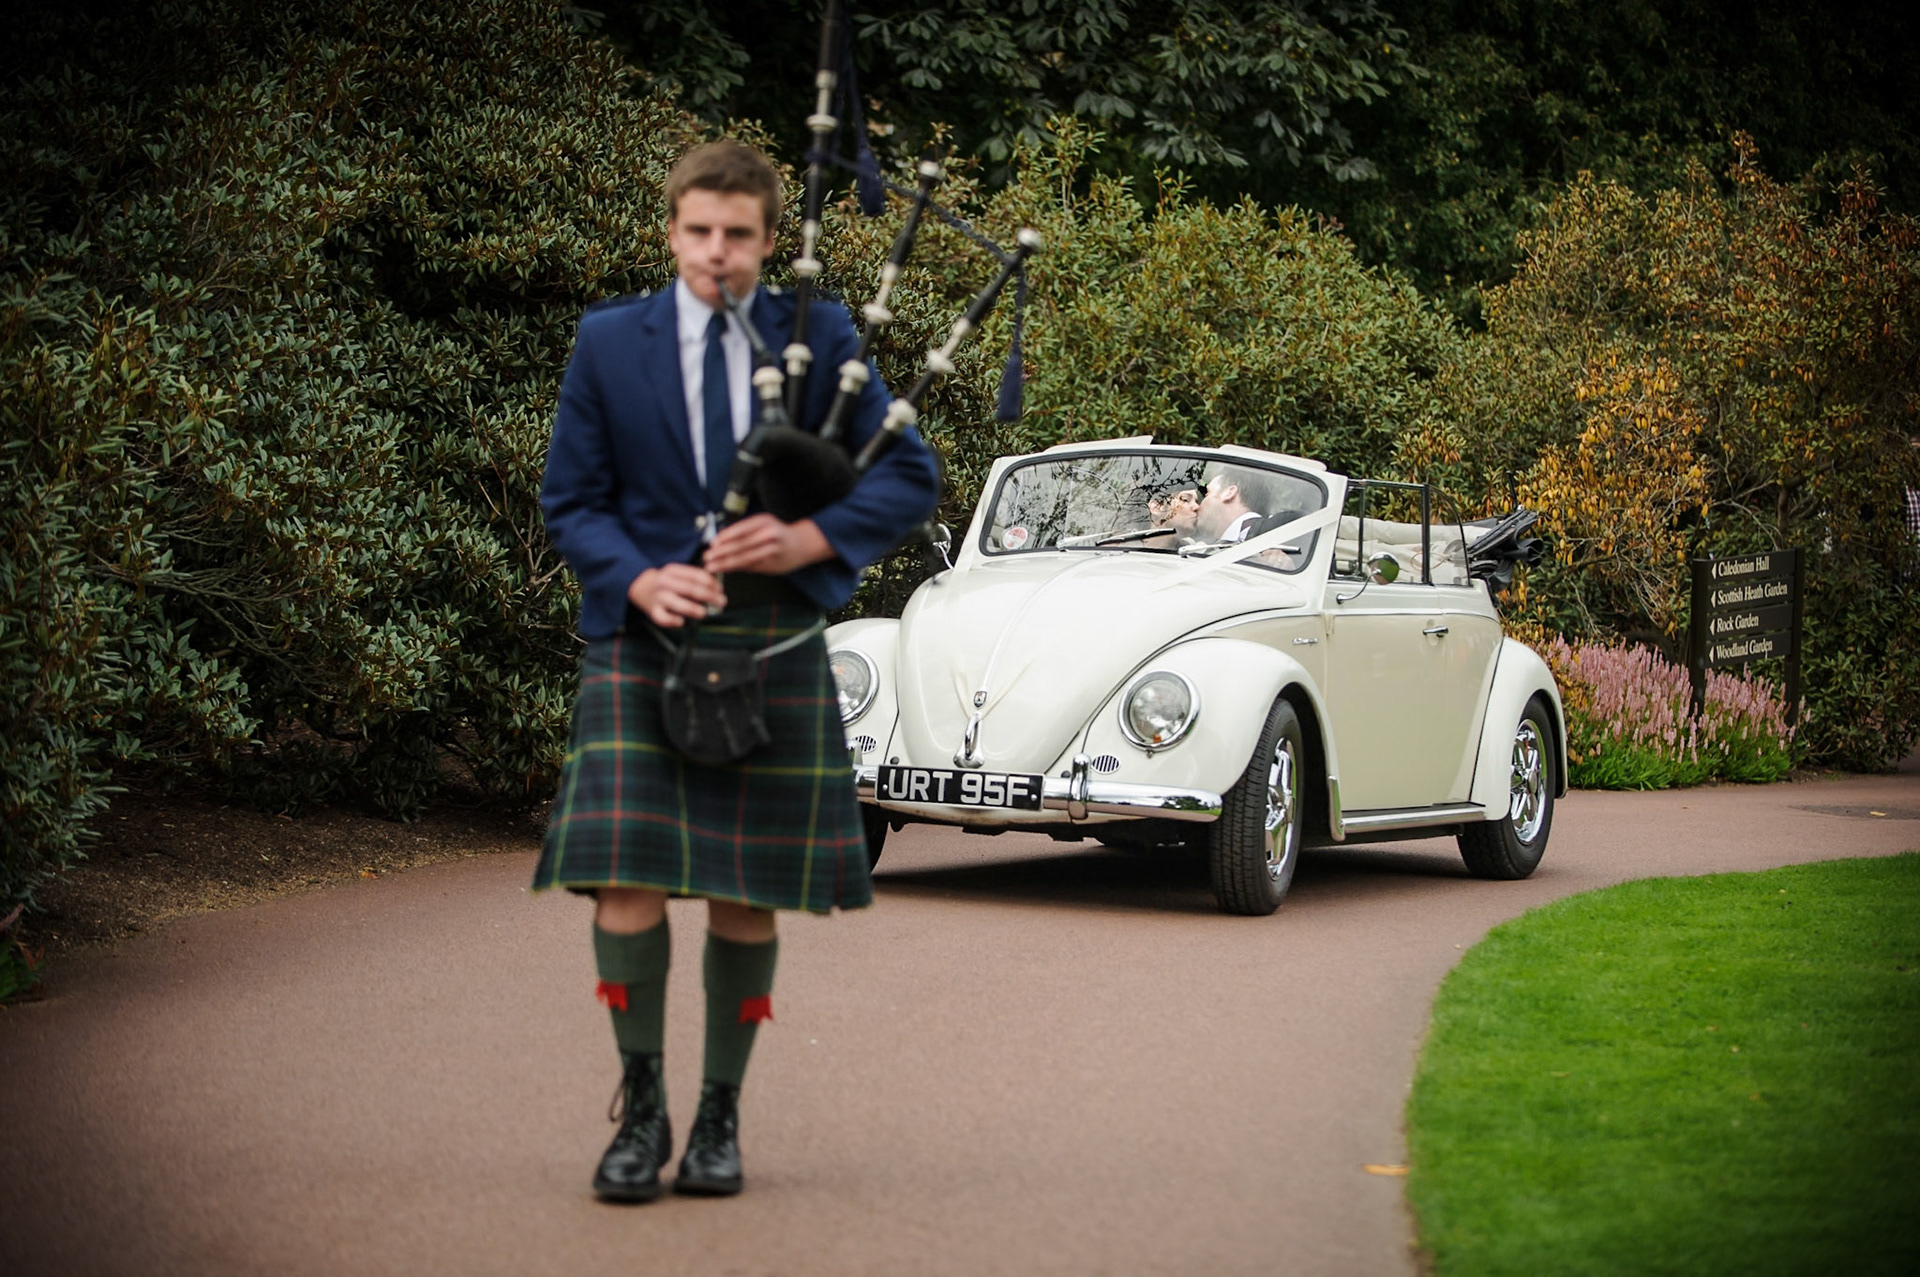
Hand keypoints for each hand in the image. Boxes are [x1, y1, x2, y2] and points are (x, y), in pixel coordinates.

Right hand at [628, 563, 726, 627]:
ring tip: (703, 612)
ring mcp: (659, 597)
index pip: (695, 576)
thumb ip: (694, 578)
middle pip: (690, 589)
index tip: (720, 589)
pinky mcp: (653, 611)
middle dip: (709, 596)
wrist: (639, 586)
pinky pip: (663, 618)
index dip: (711, 583)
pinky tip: (681, 621)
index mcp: (672, 571)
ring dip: (693, 609)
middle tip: (722, 601)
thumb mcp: (677, 573)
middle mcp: (665, 583)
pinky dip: (673, 621)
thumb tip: (716, 587)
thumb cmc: (665, 581)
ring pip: (677, 603)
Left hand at [702, 514, 833, 575]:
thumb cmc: (778, 533)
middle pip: (741, 545)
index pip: (740, 530)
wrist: (801, 544)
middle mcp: (769, 534)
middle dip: (721, 553)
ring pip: (744, 558)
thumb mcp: (763, 524)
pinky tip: (725, 570)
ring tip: (712, 567)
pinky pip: (750, 567)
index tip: (712, 544)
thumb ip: (744, 532)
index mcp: (763, 521)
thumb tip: (719, 541)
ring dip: (725, 564)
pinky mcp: (772, 564)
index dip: (725, 538)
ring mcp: (771, 550)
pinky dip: (736, 569)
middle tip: (707, 557)